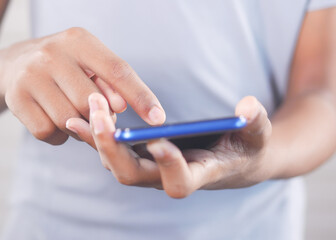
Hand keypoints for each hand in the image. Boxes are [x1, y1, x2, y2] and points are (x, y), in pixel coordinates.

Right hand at [0, 27, 164, 145]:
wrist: (12, 66)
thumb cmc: (64, 68)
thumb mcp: (88, 65)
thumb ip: (111, 85)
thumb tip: (120, 108)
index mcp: (79, 40)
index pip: (117, 71)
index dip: (140, 97)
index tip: (158, 119)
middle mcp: (52, 53)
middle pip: (92, 103)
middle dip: (101, 118)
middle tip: (97, 116)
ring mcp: (30, 75)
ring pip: (70, 121)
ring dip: (79, 128)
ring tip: (74, 115)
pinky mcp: (15, 97)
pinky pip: (48, 132)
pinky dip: (58, 135)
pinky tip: (55, 120)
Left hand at [68, 93, 271, 197]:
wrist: (231, 158)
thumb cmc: (246, 147)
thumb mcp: (257, 134)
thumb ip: (256, 122)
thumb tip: (248, 106)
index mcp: (198, 175)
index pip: (178, 182)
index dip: (169, 165)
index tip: (159, 140)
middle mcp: (167, 176)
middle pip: (132, 175)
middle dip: (113, 148)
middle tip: (101, 117)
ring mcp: (150, 168)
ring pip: (115, 163)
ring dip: (98, 139)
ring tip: (85, 109)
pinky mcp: (141, 155)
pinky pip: (111, 149)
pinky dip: (94, 135)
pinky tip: (79, 116)